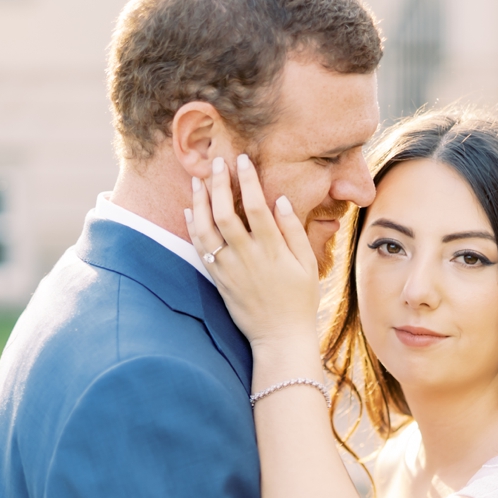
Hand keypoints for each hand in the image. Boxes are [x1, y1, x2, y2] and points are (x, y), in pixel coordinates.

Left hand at [187, 154, 320, 349]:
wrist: (280, 337)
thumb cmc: (299, 300)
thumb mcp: (308, 265)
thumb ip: (293, 231)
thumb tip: (279, 200)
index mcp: (273, 251)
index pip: (256, 207)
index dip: (247, 181)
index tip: (242, 160)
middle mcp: (247, 257)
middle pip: (225, 214)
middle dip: (218, 184)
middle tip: (216, 162)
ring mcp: (229, 270)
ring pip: (206, 230)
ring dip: (199, 203)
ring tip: (197, 181)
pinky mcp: (219, 280)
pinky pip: (200, 250)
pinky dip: (193, 228)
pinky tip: (190, 211)